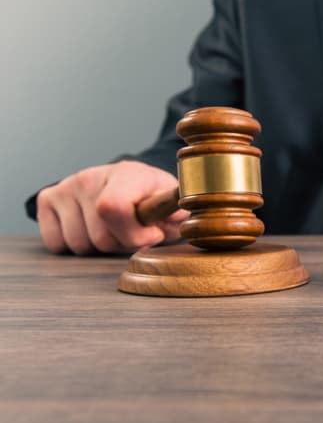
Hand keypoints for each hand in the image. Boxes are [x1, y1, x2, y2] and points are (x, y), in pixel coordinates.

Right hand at [36, 160, 187, 254]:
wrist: (130, 184)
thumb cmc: (153, 199)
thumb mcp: (171, 206)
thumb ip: (175, 214)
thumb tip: (174, 217)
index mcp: (126, 174)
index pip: (113, 208)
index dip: (134, 234)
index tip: (152, 234)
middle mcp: (90, 177)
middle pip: (100, 237)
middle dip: (122, 245)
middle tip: (133, 233)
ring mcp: (66, 187)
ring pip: (79, 245)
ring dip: (99, 248)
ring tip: (113, 230)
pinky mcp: (47, 200)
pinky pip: (57, 244)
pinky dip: (74, 247)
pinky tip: (91, 230)